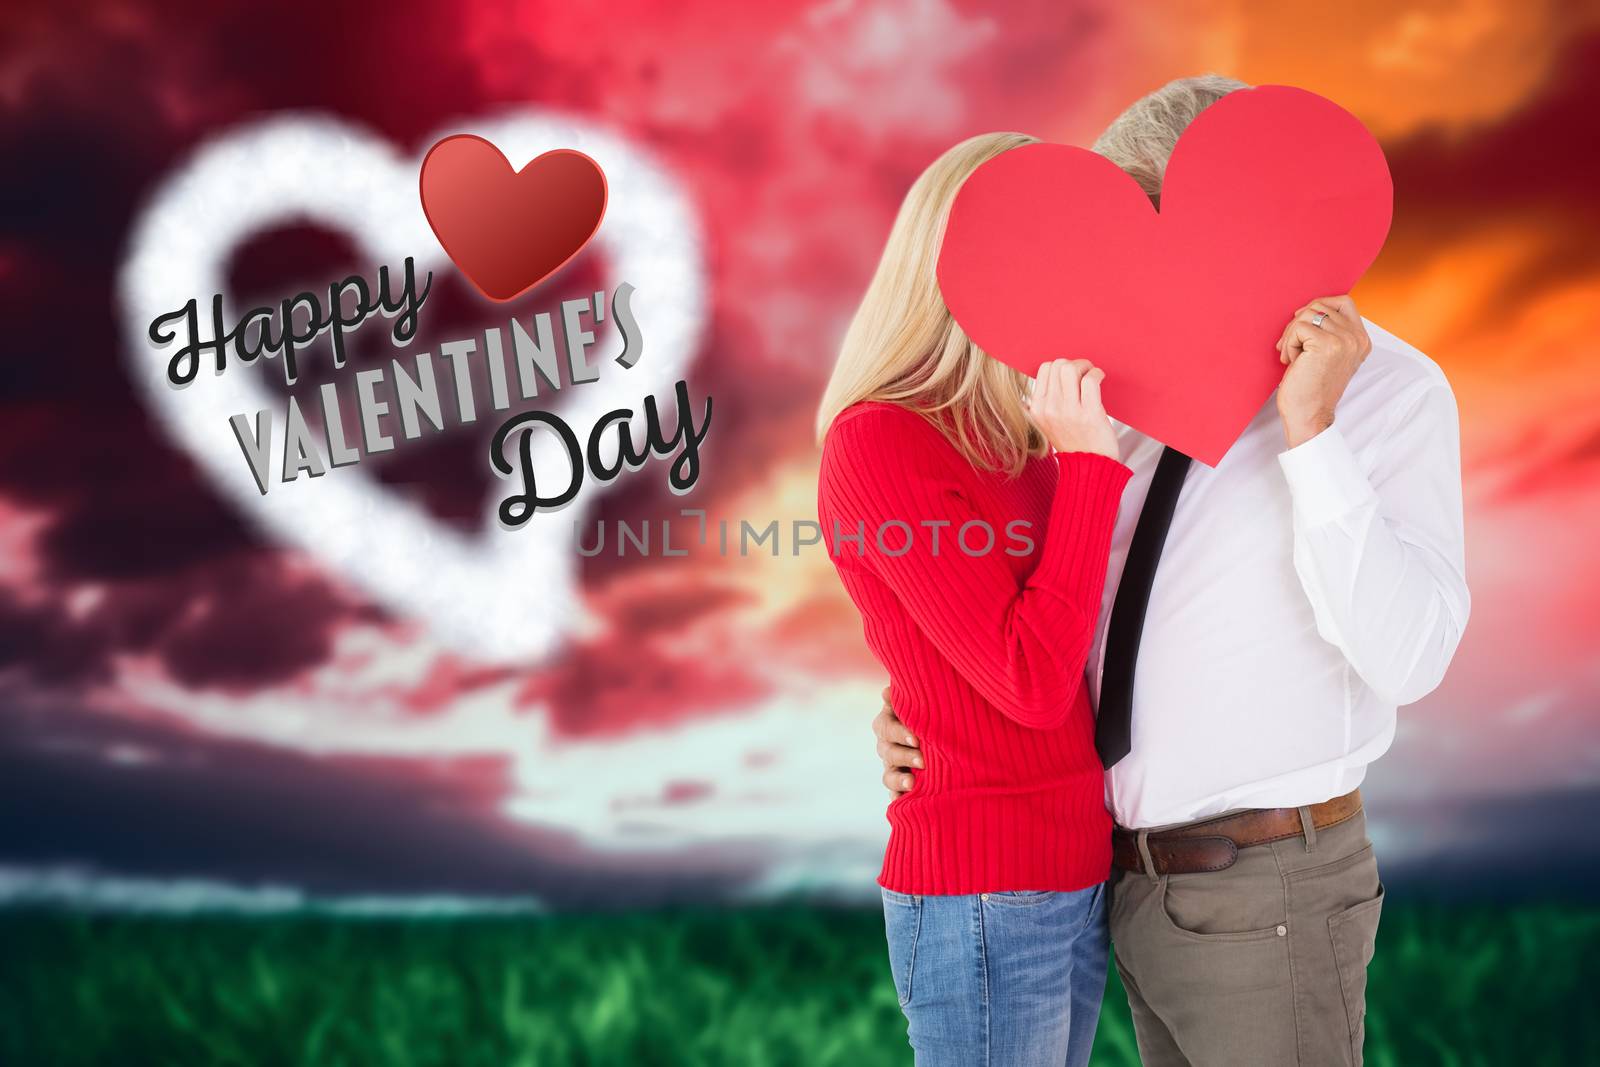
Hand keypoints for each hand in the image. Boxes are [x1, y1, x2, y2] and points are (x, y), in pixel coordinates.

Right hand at [873, 686, 919, 794]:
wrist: (937, 734)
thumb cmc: (925, 713)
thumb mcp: (916, 704)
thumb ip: (903, 699)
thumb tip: (887, 691)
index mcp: (886, 725)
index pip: (887, 729)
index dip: (900, 734)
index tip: (916, 739)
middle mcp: (886, 747)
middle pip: (889, 753)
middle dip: (905, 757)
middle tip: (922, 761)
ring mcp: (892, 768)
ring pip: (888, 776)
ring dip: (899, 781)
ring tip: (912, 784)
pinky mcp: (899, 786)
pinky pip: (895, 795)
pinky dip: (899, 798)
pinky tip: (906, 802)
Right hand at [1022, 358, 1119, 459]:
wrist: (1089, 467)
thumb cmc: (1074, 442)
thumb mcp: (1048, 424)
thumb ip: (1045, 402)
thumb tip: (1050, 374)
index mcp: (1037, 410)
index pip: (1044, 369)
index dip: (1060, 365)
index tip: (1071, 374)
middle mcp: (1049, 409)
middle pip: (1058, 365)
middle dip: (1074, 363)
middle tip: (1084, 373)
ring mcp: (1068, 412)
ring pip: (1071, 368)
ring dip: (1085, 366)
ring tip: (1091, 375)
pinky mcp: (1089, 414)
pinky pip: (1090, 380)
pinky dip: (1097, 374)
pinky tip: (1100, 379)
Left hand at [1275, 294, 1371, 447]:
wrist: (1309, 415)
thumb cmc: (1311, 388)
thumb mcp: (1328, 355)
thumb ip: (1328, 332)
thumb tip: (1304, 310)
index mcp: (1361, 340)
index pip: (1344, 302)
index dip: (1319, 305)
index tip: (1301, 322)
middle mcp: (1358, 338)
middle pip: (1321, 306)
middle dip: (1297, 323)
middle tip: (1288, 346)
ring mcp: (1345, 340)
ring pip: (1308, 315)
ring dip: (1291, 335)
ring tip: (1291, 356)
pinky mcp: (1327, 344)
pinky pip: (1299, 328)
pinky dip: (1289, 343)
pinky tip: (1291, 361)